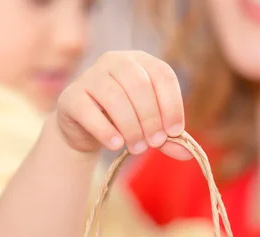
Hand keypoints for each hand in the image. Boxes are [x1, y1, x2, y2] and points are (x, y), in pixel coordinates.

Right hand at [55, 51, 190, 159]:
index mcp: (140, 61)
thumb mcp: (149, 127)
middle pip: (139, 85)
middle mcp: (115, 61)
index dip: (172, 104)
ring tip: (137, 149)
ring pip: (115, 98)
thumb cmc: (123, 122)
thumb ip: (167, 138)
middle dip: (151, 118)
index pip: (162, 75)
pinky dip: (106, 131)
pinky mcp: (71, 96)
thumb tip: (187, 153)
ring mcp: (90, 76)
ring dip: (131, 127)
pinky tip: (116, 144)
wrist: (84, 129)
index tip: (175, 132)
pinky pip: (89, 112)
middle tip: (154, 144)